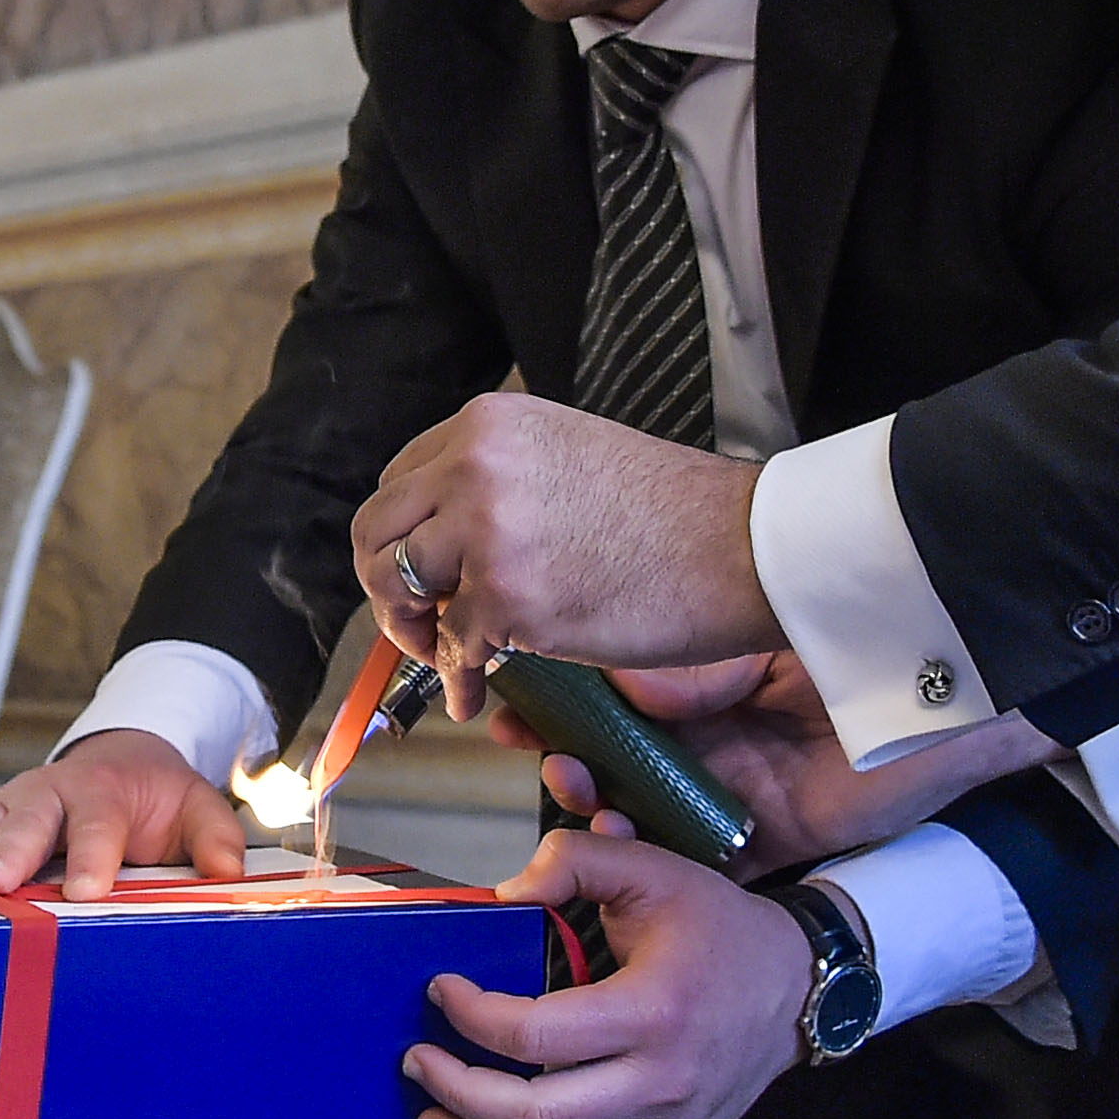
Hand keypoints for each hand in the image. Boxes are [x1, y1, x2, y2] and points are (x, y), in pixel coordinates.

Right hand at [0, 727, 246, 901]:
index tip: (86, 892)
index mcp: (101, 792)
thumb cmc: (156, 797)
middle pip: (22, 823)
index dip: (94, 857)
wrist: (122, 757)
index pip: (98, 825)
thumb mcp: (197, 807)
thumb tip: (228, 871)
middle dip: (4, 853)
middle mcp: (45, 795)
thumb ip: (213, 837)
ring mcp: (6, 805)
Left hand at [350, 392, 779, 712]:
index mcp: (489, 425)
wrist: (741, 547)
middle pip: (378, 530)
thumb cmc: (675, 514)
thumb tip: (452, 542)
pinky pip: (452, 648)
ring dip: (410, 631)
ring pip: (396, 585)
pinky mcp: (508, 597)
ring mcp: (486, 530)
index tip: (420, 572)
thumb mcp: (570, 457)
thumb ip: (503, 483)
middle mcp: (474, 465)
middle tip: (418, 623)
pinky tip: (474, 693)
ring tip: (445, 656)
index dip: (404, 536)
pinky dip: (457, 679)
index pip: (402, 480)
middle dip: (387, 585)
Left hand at [406, 821, 810, 1118]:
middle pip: (537, 1115)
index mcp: (650, 1010)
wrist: (802, 985)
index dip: (472, 1016)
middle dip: (460, 1094)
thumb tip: (506, 892)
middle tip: (418, 1066)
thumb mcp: (655, 870)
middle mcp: (660, 1081)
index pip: (535, 1032)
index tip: (441, 992)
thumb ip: (576, 861)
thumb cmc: (722, 929)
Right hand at [517, 653, 1055, 871]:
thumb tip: (623, 684)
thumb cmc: (857, 647)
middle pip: (616, 764)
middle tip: (543, 758)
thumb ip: (694, 667)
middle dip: (568, 764)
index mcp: (701, 689)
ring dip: (599, 814)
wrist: (940, 701)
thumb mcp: (758, 640)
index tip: (519, 708)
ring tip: (582, 799)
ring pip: (643, 818)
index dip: (562, 708)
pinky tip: (624, 840)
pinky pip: (696, 865)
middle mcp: (709, 743)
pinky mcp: (762, 843)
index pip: (610, 703)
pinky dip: (653, 861)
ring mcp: (731, 795)